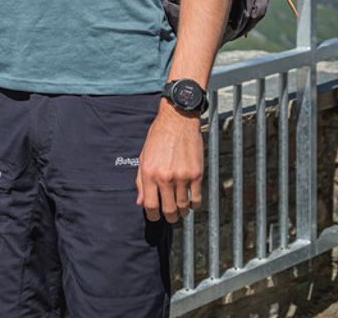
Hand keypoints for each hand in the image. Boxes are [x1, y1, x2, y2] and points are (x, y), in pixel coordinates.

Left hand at [135, 101, 203, 221]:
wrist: (177, 120)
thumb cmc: (158, 137)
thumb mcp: (143, 157)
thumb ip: (140, 181)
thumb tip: (140, 202)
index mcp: (149, 173)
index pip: (150, 205)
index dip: (152, 216)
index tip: (155, 217)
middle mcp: (165, 177)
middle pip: (169, 210)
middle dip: (169, 217)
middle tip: (170, 216)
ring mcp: (182, 177)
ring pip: (183, 206)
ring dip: (182, 212)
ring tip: (181, 211)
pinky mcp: (196, 174)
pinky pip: (197, 198)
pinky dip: (194, 205)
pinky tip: (191, 203)